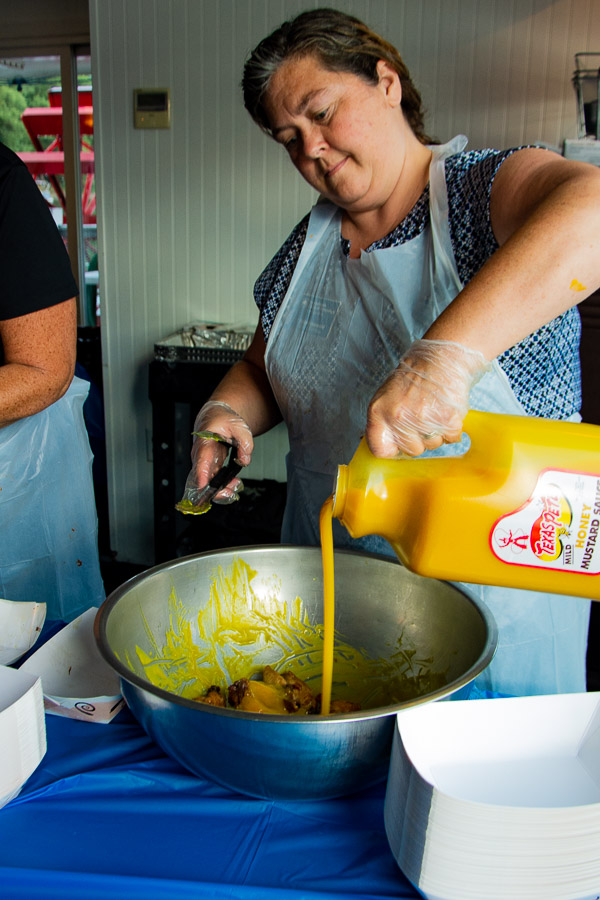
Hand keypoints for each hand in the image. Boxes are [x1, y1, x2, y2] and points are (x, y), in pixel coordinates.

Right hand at [179, 400, 252, 508]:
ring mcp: (204, 464)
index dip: (201, 474)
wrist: (215, 417)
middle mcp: (200, 457)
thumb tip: (244, 460)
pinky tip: (234, 484)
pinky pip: (213, 482)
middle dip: (215, 489)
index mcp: (204, 443)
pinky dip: (224, 486)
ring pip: (207, 483)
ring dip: (221, 490)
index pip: (201, 460)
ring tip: (236, 485)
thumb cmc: (222, 420)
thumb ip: (244, 441)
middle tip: (231, 490)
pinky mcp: (210, 468)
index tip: (204, 485)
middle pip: (201, 478)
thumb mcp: (238, 425)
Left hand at [366, 339, 490, 457]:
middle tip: (422, 418)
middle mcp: (399, 417)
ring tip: (434, 410)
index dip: (392, 449)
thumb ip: (382, 422)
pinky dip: (452, 429)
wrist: (440, 358)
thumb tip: (382, 446)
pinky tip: (445, 411)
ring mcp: (423, 419)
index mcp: (379, 411)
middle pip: (412, 450)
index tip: (398, 445)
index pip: (380, 450)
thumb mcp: (386, 396)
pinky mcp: (447, 419)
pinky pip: (451, 438)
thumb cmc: (414, 376)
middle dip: (419, 439)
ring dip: (436, 433)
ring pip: (433, 446)